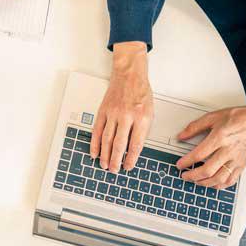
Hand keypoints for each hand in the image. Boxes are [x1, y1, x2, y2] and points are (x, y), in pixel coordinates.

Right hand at [91, 44, 153, 171]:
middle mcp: (126, 116)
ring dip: (105, 155)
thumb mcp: (150, 113)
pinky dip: (95, 143)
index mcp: (141, 118)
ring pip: (107, 140)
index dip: (131, 159)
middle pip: (119, 145)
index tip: (128, 166)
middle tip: (114, 170)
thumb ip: (143, 131)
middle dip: (116, 161)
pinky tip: (95, 152)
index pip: (135, 145)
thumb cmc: (141, 94)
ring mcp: (113, 114)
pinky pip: (97, 130)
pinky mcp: (103, 111)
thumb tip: (134, 150)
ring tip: (104, 165)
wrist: (129, 75)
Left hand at [175, 106, 245, 188]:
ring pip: (219, 179)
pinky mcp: (241, 165)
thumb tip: (182, 136)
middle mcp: (228, 150)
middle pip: (208, 170)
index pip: (199, 154)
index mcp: (220, 137)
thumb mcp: (213, 116)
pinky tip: (213, 183)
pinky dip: (220, 185)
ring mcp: (236, 160)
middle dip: (193, 176)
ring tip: (196, 181)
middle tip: (185, 176)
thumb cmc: (238, 118)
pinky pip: (230, 181)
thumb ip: (195, 127)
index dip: (187, 161)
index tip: (180, 165)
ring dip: (204, 183)